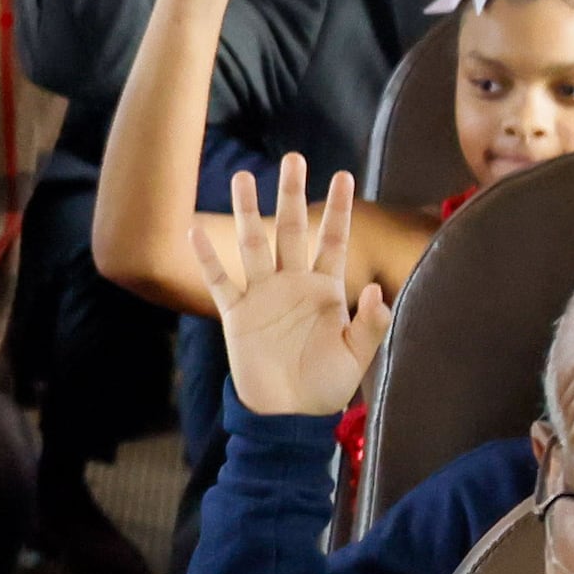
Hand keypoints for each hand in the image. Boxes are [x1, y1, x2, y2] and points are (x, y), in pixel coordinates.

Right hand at [204, 155, 388, 417]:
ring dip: (248, 212)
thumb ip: (370, 323)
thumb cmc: (326, 385)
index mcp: (325, 289)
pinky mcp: (237, 315)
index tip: (343, 175)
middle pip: (291, 229)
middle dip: (291, 194)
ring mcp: (263, 296)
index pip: (333, 239)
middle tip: (292, 158)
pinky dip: (207, 258)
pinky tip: (195, 232)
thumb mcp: (357, 355)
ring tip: (242, 177)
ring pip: (253, 244)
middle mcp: (292, 283)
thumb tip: (378, 290)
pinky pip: (219, 281)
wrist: (289, 415)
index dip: (338, 209)